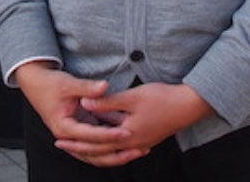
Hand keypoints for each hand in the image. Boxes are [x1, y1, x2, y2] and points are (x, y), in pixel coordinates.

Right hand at [14, 61, 144, 166]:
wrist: (38, 85)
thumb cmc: (51, 84)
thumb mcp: (68, 84)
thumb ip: (87, 87)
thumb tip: (104, 86)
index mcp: (63, 127)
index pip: (90, 135)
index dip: (109, 134)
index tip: (127, 132)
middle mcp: (68, 137)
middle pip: (94, 152)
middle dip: (116, 152)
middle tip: (138, 149)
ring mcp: (74, 136)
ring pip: (96, 153)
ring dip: (116, 154)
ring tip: (138, 151)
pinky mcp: (81, 131)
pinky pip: (97, 143)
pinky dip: (112, 144)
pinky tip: (130, 141)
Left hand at [53, 83, 214, 165]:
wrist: (190, 105)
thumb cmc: (162, 98)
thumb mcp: (132, 97)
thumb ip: (107, 102)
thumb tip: (84, 103)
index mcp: (126, 136)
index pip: (94, 143)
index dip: (75, 141)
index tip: (59, 139)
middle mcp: (132, 145)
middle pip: (101, 151)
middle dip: (81, 149)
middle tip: (63, 146)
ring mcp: (142, 144)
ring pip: (113, 151)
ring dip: (96, 148)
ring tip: (83, 144)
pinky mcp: (149, 138)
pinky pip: (124, 147)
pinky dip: (112, 146)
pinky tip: (109, 139)